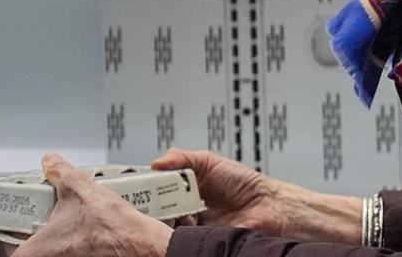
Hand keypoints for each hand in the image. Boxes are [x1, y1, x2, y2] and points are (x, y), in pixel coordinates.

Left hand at [13, 153, 172, 256]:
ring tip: (74, 228)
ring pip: (55, 254)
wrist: (142, 245)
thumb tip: (50, 162)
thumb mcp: (79, 188)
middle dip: (41, 236)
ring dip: (60, 243)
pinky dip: (75, 248)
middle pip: (32, 251)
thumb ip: (59, 172)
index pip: (10, 248)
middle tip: (51, 222)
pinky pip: (71, 256)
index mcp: (34, 252)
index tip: (19, 224)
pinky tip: (88, 236)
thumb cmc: (110, 227)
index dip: (13, 234)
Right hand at [151, 149, 360, 243]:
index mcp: (186, 190)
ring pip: (164, 227)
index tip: (132, 186)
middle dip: (148, 205)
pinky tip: (183, 223)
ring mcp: (191, 229)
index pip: (157, 191)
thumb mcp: (210, 162)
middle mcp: (186, 210)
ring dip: (162, 219)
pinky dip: (177, 233)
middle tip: (142, 200)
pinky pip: (180, 240)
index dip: (144, 189)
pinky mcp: (198, 243)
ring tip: (166, 209)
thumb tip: (157, 161)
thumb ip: (182, 157)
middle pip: (156, 211)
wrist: (270, 209)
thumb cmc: (246, 185)